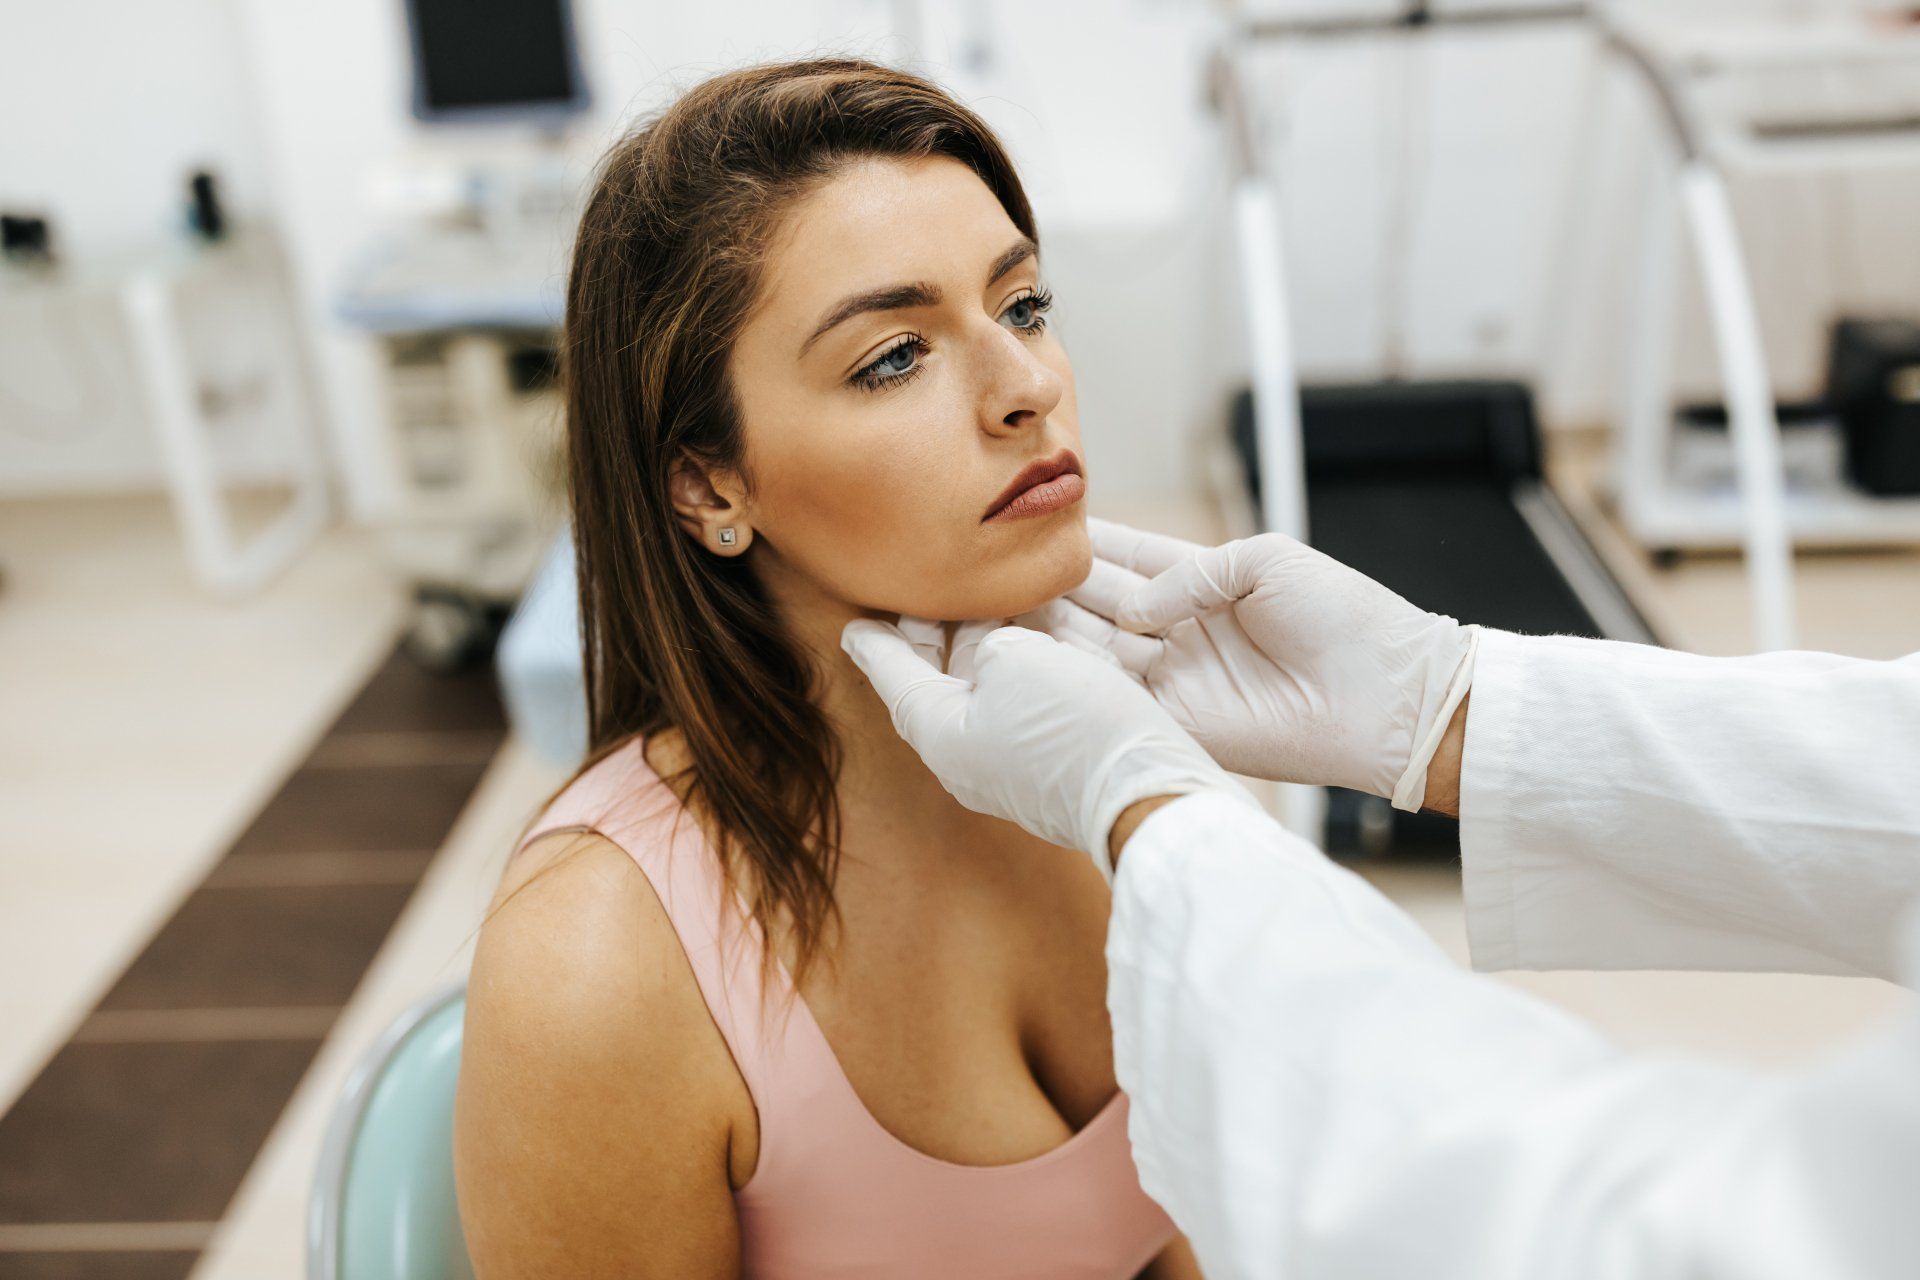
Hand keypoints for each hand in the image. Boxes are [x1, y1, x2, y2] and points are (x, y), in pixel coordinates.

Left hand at [840, 619, 1259, 877]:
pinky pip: (1022, 704)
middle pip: (937, 681)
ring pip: (984, 689)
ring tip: (989, 598)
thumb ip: (989, 639)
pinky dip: (1022, 663)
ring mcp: (1010, 766)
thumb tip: (999, 650)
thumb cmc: (1073, 725)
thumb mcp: (1014, 655)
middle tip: (931, 588)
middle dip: (936, 631)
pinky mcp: (1052, 765)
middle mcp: (966, 755)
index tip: (855, 623)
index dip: (875, 642)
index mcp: (939, 733)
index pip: (893, 676)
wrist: (1149, 792)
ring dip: (986, 642)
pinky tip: (1041, 634)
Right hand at [1020, 518, 1477, 809]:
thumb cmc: (1343, 616)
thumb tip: (1134, 609)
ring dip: (1046, 628)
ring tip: (993, 604)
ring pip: (1091, 647)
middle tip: (991, 566)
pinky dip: (1073, 678)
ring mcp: (1172, 676)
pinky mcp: (1174, 722)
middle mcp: (1178, 627)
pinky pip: (1112, 697)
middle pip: (1095, 601)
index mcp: (1202, 580)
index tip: (1030, 523)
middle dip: (1047, 583)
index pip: (1125, 555)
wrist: (1386, 696)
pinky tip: (1028, 654)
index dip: (1081, 540)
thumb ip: (1191, 572)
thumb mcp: (1266, 560)